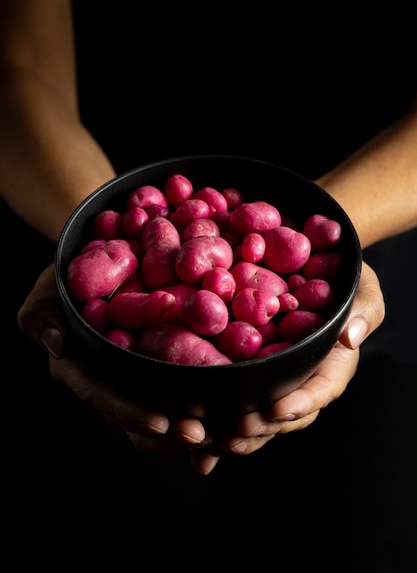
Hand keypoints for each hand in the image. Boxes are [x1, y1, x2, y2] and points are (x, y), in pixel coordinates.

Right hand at [17, 264, 210, 453]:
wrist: (98, 255)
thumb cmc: (66, 277)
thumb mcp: (46, 292)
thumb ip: (42, 318)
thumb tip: (57, 345)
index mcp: (83, 370)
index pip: (105, 397)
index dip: (132, 412)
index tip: (162, 422)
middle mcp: (116, 377)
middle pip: (143, 413)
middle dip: (173, 428)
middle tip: (205, 434)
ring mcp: (142, 368)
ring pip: (170, 404)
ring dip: (199, 417)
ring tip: (229, 425)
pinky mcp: (167, 353)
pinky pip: (189, 378)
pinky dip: (212, 390)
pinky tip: (239, 399)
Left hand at [191, 261, 384, 473]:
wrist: (313, 264)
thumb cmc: (343, 278)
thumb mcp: (362, 287)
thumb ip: (365, 309)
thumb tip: (351, 337)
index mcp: (330, 365)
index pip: (320, 390)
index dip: (300, 404)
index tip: (276, 410)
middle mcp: (300, 378)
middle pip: (284, 414)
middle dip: (261, 428)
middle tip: (237, 432)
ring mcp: (272, 376)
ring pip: (256, 414)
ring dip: (234, 433)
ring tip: (210, 442)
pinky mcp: (246, 367)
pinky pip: (232, 393)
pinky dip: (214, 416)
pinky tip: (191, 429)